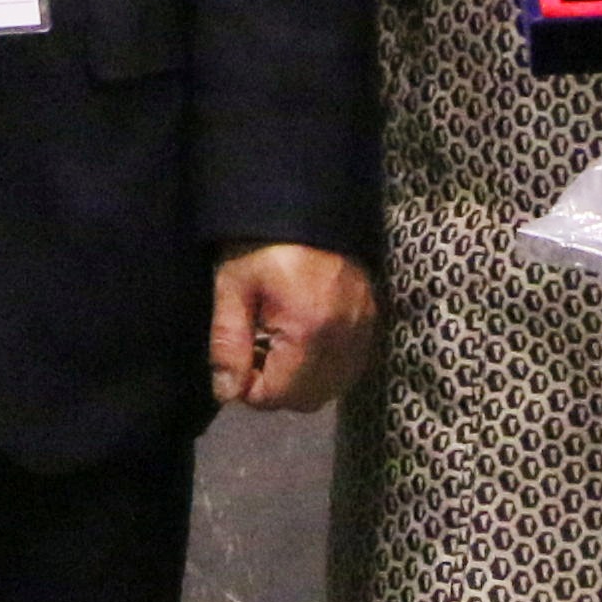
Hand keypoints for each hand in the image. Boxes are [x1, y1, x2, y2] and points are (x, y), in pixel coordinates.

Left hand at [211, 242, 378, 411]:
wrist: (308, 201)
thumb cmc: (261, 244)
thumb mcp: (232, 287)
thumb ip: (228, 343)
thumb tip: (228, 393)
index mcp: (309, 329)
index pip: (278, 395)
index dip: (248, 389)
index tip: (237, 363)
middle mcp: (345, 338)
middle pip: (307, 400)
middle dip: (275, 389)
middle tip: (255, 355)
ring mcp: (364, 331)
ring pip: (331, 389)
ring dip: (300, 383)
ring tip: (278, 348)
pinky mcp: (373, 322)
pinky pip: (349, 370)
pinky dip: (323, 370)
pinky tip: (303, 344)